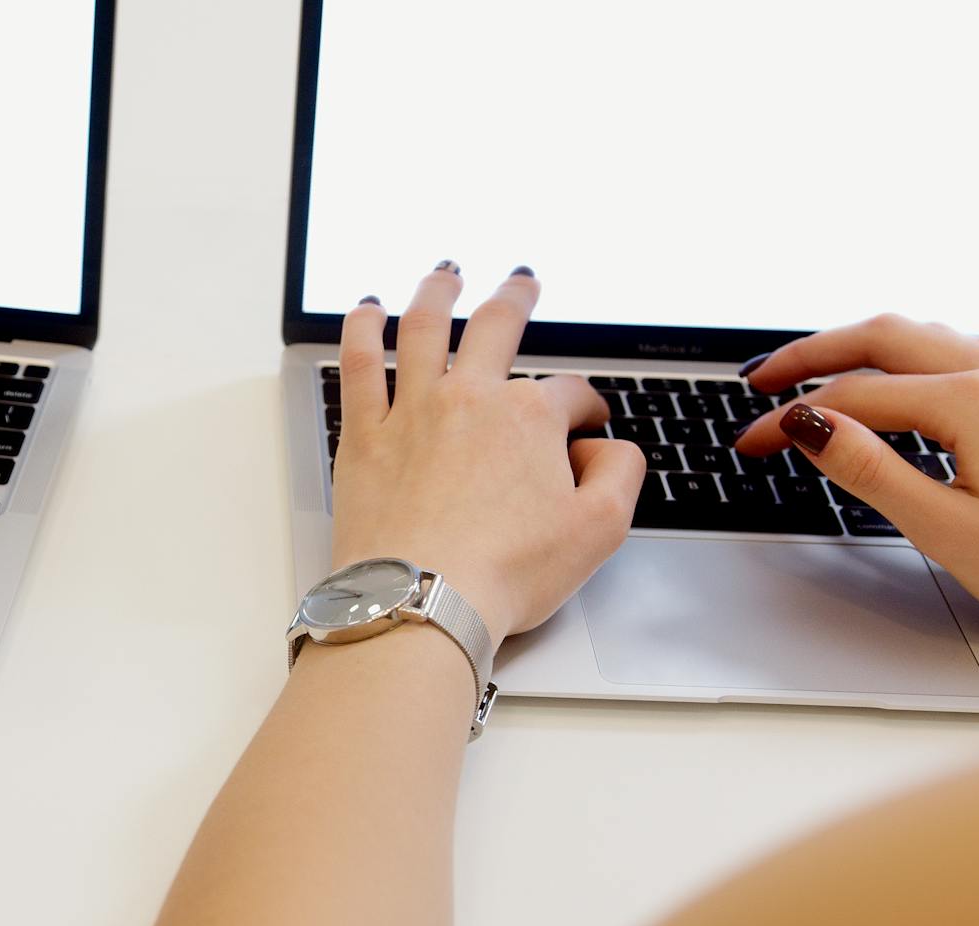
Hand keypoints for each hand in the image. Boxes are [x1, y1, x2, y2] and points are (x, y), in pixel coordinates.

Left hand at [330, 264, 643, 635]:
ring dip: (436, 292)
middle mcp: (470, 398)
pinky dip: (361, 329)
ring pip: (423, 327)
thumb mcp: (600, 531)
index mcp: (530, 418)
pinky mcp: (365, 436)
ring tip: (444, 273)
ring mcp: (412, 411)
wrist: (423, 600)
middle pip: (496, 328)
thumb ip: (620, 474)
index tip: (588, 432)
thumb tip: (607, 447)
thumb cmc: (505, 573)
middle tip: (521, 283)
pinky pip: (359, 365)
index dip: (587, 411)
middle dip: (514, 300)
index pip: (571, 395)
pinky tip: (365, 311)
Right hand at [736, 314, 978, 653]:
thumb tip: (809, 425)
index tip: (750, 443)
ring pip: (924, 336)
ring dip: (860, 347)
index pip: (853, 397)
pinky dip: (907, 357)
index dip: (790, 418)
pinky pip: (960, 351)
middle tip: (758, 378)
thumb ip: (871, 470)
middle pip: (883, 336)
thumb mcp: (947, 530)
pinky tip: (891, 382)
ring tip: (812, 373)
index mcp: (977, 403)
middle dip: (812, 353)